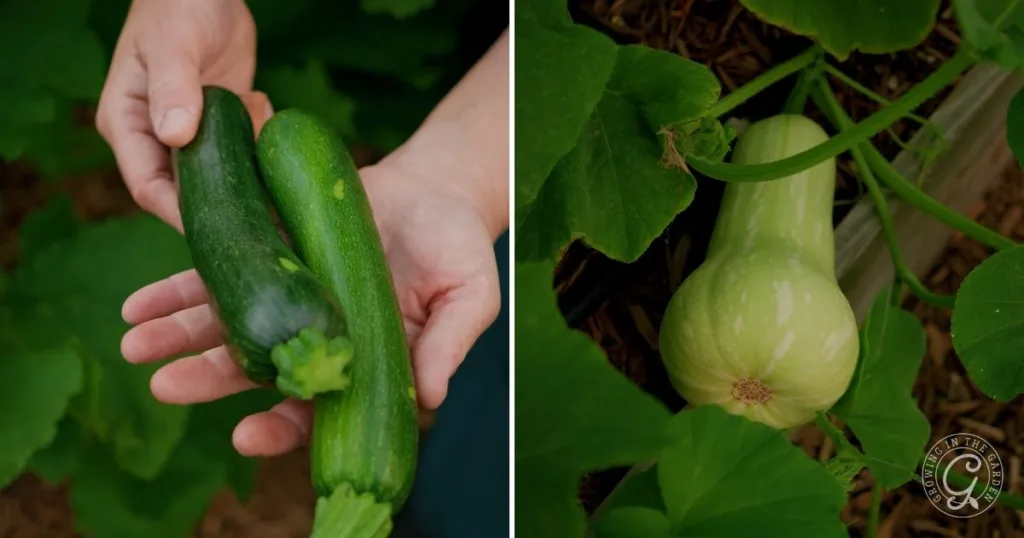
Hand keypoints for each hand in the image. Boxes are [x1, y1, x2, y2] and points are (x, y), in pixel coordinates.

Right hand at [95, 0, 270, 231]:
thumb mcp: (173, 46)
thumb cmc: (178, 7)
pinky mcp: (221, 124)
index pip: (148, 187)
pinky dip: (257, 138)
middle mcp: (156, 137)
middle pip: (185, 191)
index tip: (216, 229)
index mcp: (128, 125)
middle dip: (221, 204)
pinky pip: (241, 150)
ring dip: (246, 169)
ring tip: (266, 151)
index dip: (179, 213)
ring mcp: (190, 133)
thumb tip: (175, 136)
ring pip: (218, 175)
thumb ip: (173, 89)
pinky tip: (262, 105)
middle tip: (261, 221)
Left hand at [119, 157, 501, 455]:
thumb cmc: (459, 248)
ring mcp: (291, 296)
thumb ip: (449, 344)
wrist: (437, 188)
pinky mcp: (274, 253)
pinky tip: (141, 302)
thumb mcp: (470, 295)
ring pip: (228, 323)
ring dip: (180, 336)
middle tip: (164, 387)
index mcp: (362, 359)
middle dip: (209, 380)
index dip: (282, 426)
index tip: (245, 436)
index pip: (317, 407)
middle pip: (258, 368)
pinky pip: (222, 271)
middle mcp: (318, 336)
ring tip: (134, 344)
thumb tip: (434, 397)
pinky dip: (180, 288)